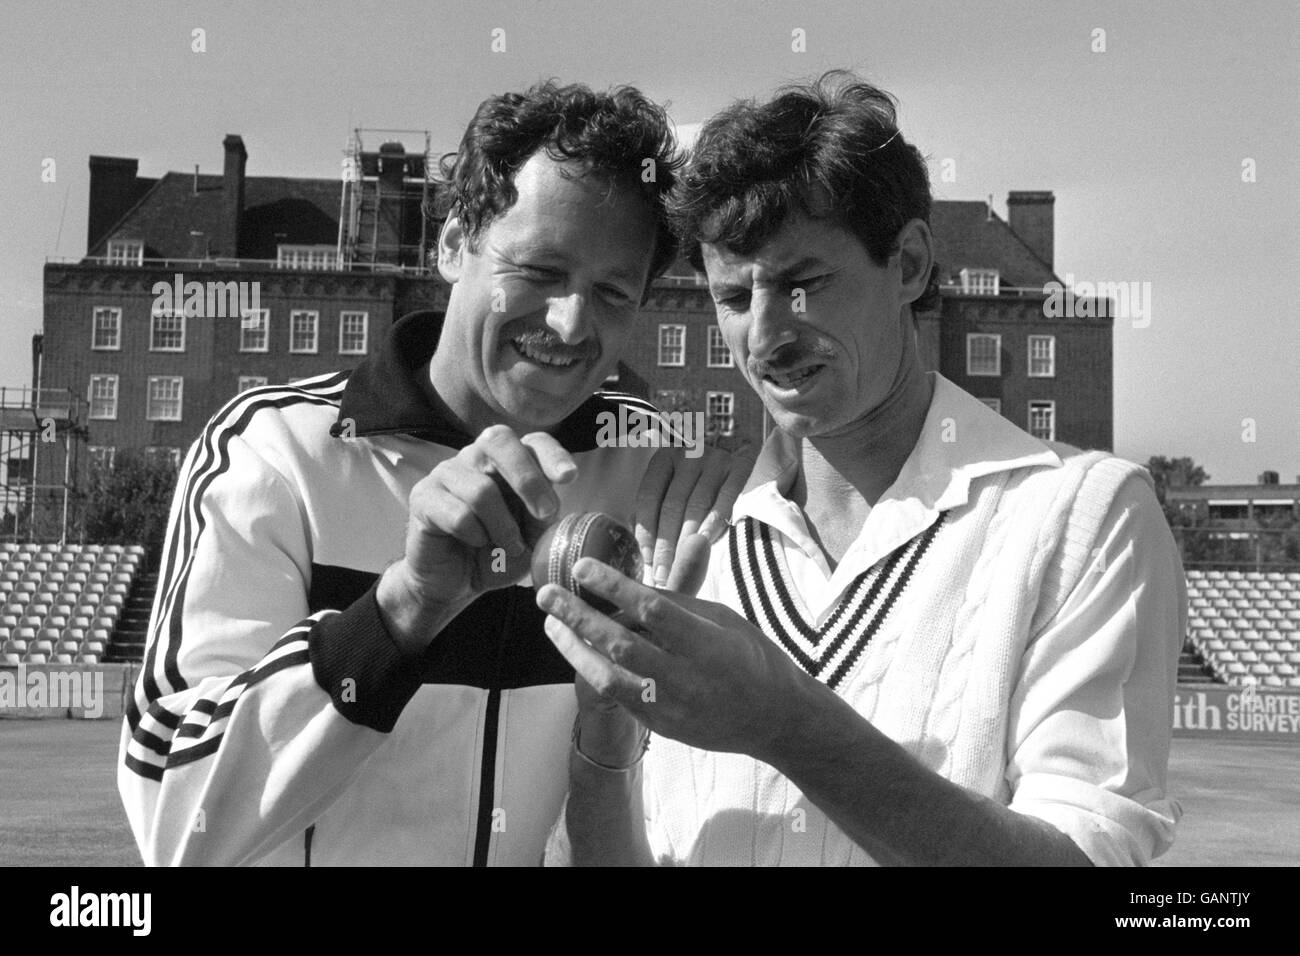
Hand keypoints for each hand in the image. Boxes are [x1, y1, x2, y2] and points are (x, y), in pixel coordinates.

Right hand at [379, 425, 575, 649]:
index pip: (532, 441)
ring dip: (503, 526)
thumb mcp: (531, 539)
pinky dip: (475, 535)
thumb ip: (543, 518)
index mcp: (508, 462)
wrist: (453, 583)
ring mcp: (446, 472)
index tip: (568, 477)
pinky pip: (458, 514)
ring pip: (481, 489)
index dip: (552, 454)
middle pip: (499, 441)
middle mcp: (476, 457)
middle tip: (545, 514)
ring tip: (508, 545)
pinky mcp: (423, 496)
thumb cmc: (495, 554)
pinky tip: (474, 543)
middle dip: (528, 479)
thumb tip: (553, 505)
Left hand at [538, 554, 808, 759]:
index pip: (652, 610)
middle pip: (621, 644)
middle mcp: (686, 677)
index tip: (582, 567)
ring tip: (552, 623)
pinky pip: (618, 696)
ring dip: (574, 648)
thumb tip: (631, 584)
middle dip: (578, 617)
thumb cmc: (752, 657)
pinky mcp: (660, 726)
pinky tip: (577, 650)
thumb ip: (678, 604)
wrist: (773, 719)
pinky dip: (594, 670)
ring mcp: (671, 707)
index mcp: (708, 644)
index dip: (614, 587)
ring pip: (609, 676)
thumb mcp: (723, 619)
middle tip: (548, 594)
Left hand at [634, 443, 752, 587]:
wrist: (740, 443)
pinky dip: (714, 521)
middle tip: (663, 575)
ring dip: (687, 540)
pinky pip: (725, 498)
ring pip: (696, 505)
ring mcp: (714, 460)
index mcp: (664, 458)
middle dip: (665, 545)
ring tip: (681, 568)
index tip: (647, 560)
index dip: (646, 531)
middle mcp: (687, 455)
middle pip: (671, 506)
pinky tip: (705, 543)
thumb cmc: (699, 473)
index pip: (648, 498)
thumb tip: (644, 547)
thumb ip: (656, 508)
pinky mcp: (740, 466)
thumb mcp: (673, 481)